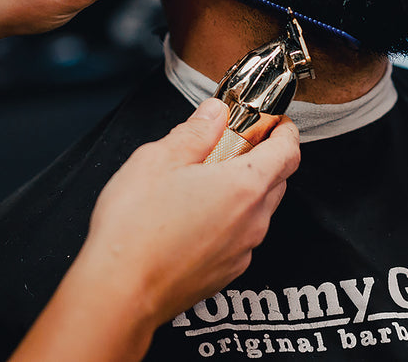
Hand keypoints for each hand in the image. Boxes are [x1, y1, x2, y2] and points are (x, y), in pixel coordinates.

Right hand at [78, 99, 300, 328]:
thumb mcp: (158, 159)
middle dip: (263, 158)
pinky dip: (229, 221)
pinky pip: (240, 238)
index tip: (274, 122)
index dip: (285, 132)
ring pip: (258, 211)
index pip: (289, 152)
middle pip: (277, 180)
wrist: (119, 294)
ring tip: (205, 181)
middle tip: (232, 145)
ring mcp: (242, 251)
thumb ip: (195, 131)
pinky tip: (194, 216)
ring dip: (244, 191)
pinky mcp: (226, 273)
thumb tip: (215, 113)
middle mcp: (253, 221)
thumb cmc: (135, 228)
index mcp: (244, 186)